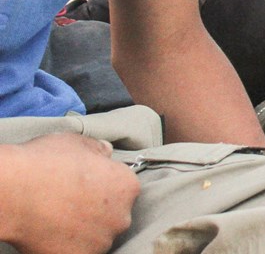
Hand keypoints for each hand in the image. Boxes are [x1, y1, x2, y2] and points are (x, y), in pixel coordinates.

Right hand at [0, 134, 138, 252]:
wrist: (15, 192)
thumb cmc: (46, 163)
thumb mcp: (78, 143)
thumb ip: (99, 150)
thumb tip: (106, 153)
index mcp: (127, 186)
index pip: (123, 189)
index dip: (103, 186)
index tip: (86, 186)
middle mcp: (121, 216)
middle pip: (113, 214)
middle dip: (97, 210)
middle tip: (71, 203)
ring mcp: (101, 241)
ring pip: (97, 236)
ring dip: (84, 230)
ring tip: (59, 218)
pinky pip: (79, 251)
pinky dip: (68, 245)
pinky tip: (53, 232)